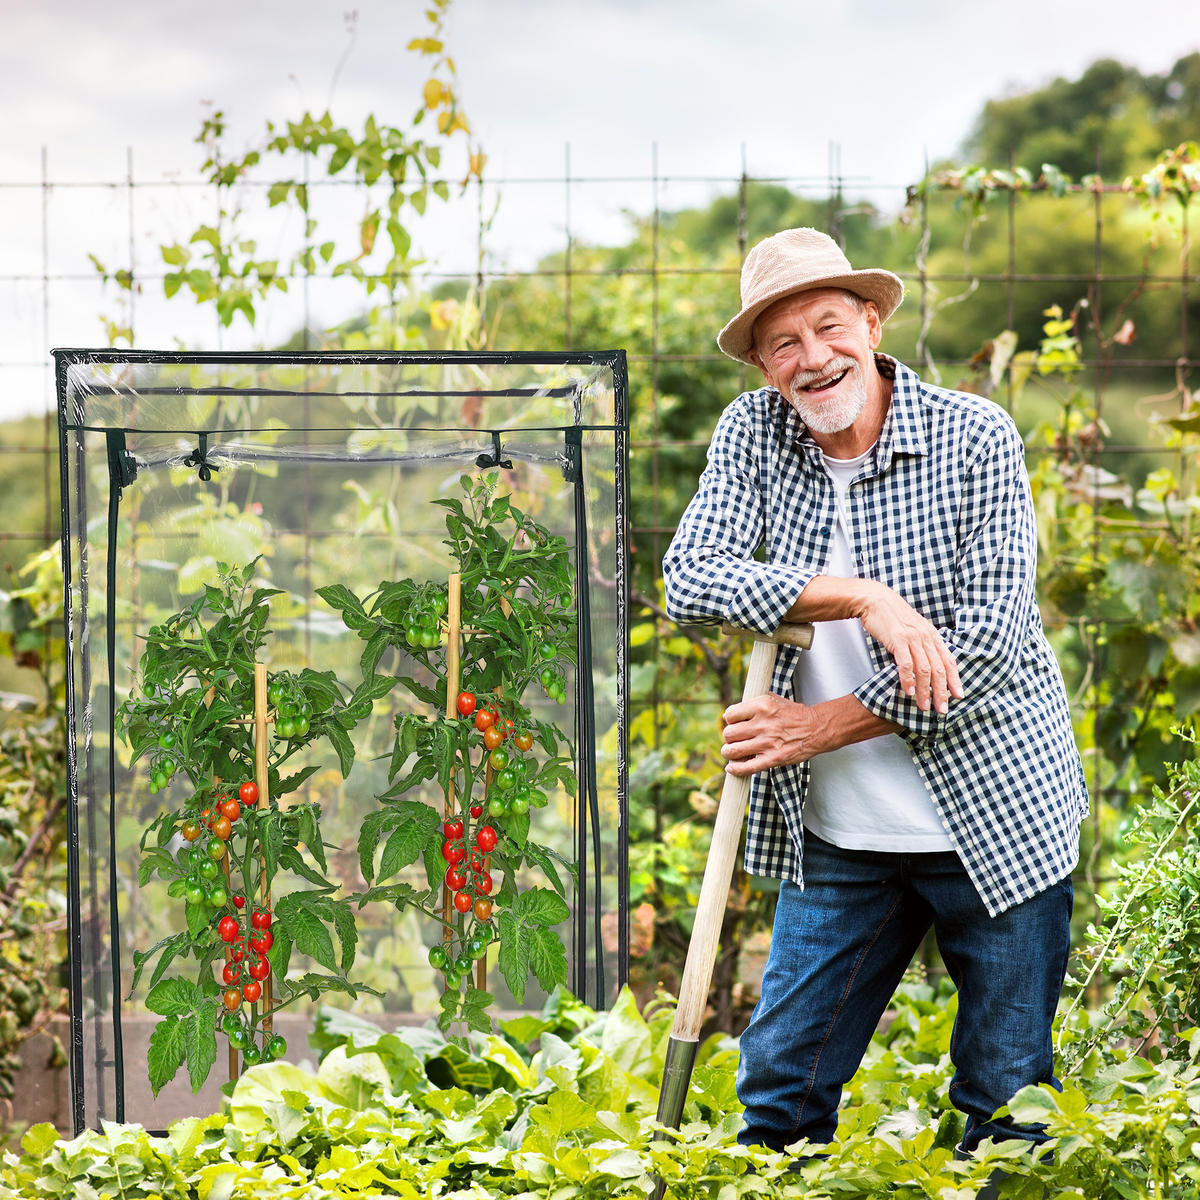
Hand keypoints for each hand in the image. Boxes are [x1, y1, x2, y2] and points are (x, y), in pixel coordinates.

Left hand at [721, 693, 819, 776]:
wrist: (817, 729)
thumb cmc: (795, 715)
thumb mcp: (775, 700)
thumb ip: (754, 702)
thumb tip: (731, 712)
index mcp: (762, 706)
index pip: (730, 714)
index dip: (729, 720)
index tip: (733, 723)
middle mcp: (763, 724)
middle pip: (729, 733)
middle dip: (728, 737)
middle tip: (734, 739)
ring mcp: (767, 743)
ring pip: (733, 750)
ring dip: (729, 752)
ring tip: (731, 752)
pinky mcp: (773, 759)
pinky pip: (747, 767)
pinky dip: (735, 769)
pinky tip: (731, 768)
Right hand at [858, 582, 963, 713]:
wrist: (875, 600)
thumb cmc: (892, 617)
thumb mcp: (913, 629)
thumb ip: (921, 645)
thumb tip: (926, 665)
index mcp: (932, 635)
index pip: (948, 660)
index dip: (955, 680)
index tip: (958, 696)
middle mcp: (926, 637)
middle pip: (939, 669)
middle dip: (942, 692)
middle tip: (942, 709)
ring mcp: (912, 638)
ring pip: (924, 669)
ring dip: (925, 691)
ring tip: (924, 706)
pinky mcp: (898, 639)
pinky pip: (906, 664)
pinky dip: (908, 679)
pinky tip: (908, 691)